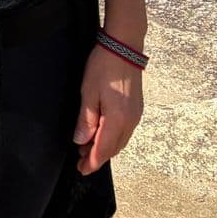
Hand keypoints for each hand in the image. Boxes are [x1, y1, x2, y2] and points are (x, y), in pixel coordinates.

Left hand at [74, 44, 142, 173]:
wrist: (124, 48)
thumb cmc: (105, 67)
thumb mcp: (88, 93)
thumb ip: (85, 120)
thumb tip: (80, 140)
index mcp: (117, 119)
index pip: (104, 149)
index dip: (92, 162)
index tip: (82, 169)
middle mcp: (130, 121)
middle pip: (113, 148)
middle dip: (97, 157)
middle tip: (81, 161)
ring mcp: (135, 115)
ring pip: (120, 141)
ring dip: (105, 148)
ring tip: (88, 149)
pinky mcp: (136, 109)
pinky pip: (124, 131)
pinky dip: (112, 138)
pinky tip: (102, 135)